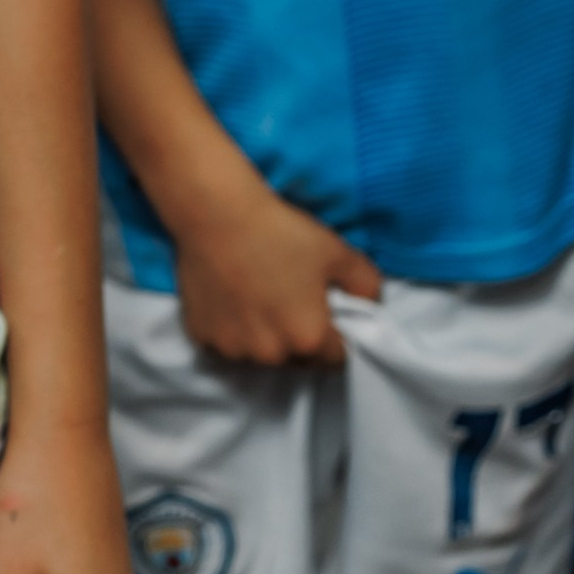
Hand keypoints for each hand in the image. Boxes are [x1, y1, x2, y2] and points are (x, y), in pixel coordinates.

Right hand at [171, 165, 379, 366]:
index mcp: (308, 339)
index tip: (325, 313)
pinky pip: (225, 343)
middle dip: (299, 339)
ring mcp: (233, 348)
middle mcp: (271, 355)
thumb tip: (371, 304)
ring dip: (263, 337)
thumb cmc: (280, 232)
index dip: (336, 336)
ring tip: (257, 298)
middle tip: (290, 300)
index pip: (336, 358)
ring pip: (259, 355)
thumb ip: (366, 284)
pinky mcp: (202, 336)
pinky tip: (231, 298)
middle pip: (297, 360)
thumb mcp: (337, 251)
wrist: (217, 212)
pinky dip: (231, 329)